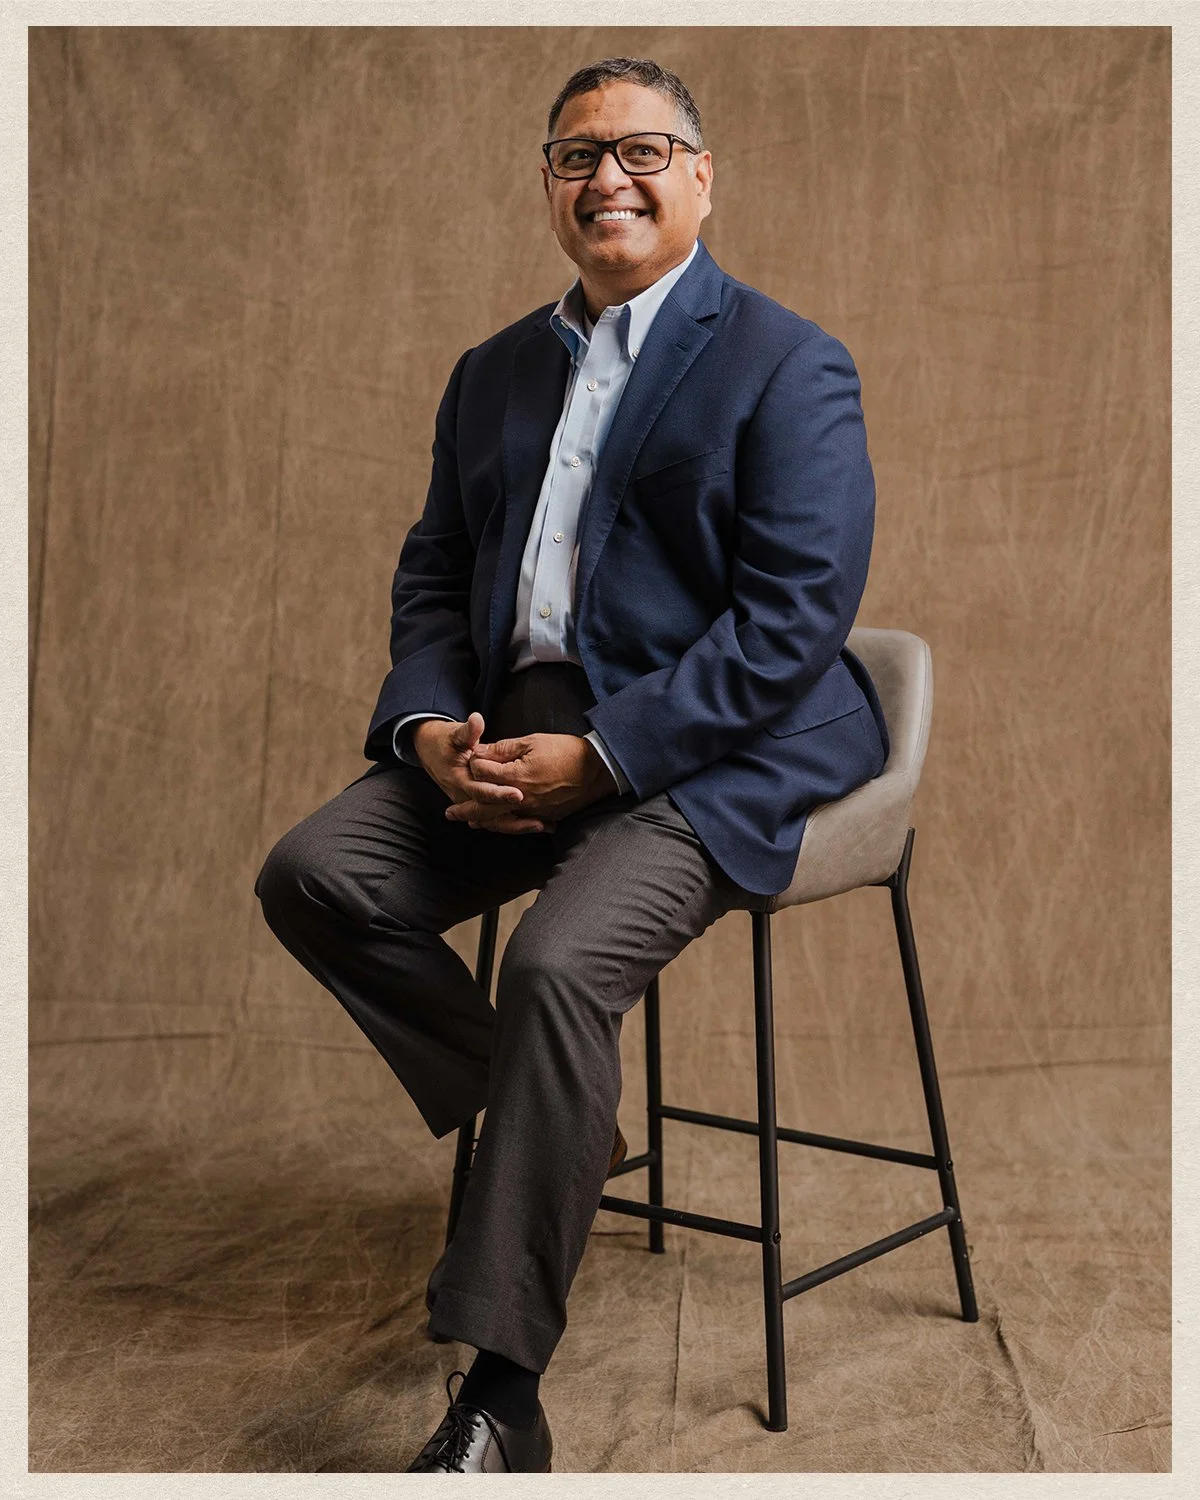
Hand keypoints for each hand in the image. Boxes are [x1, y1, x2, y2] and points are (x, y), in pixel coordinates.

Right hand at [411, 714, 550, 834]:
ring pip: (493, 822)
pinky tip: (535, 825)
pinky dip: (515, 825)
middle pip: (489, 813)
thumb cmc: (446, 742)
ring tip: (542, 825)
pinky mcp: (477, 807)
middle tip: (537, 819)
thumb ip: (468, 731)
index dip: (499, 794)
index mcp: (459, 780)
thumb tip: (476, 720)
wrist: (431, 751)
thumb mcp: (455, 734)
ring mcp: (470, 805)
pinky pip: (496, 821)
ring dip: (517, 826)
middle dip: (514, 817)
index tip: (518, 793)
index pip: (480, 791)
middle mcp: (464, 797)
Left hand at [448, 732, 613, 826]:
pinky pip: (521, 824)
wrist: (598, 769)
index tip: (470, 758)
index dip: (474, 765)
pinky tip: (501, 824)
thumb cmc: (566, 751)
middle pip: (484, 807)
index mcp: (514, 776)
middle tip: (449, 813)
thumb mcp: (532, 741)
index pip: (482, 774)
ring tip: (470, 821)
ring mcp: (533, 810)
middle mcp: (520, 798)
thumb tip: (481, 752)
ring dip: (483, 821)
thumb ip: (504, 749)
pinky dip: (507, 825)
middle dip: (465, 809)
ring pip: (501, 820)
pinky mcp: (546, 816)